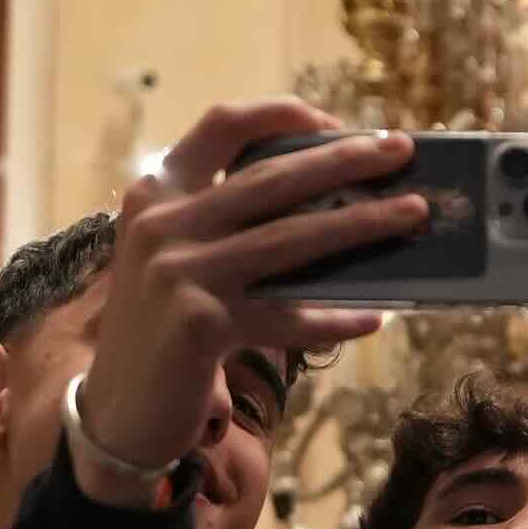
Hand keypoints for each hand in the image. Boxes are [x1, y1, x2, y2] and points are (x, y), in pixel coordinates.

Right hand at [69, 102, 423, 483]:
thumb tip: (329, 202)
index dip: (283, 114)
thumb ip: (225, 223)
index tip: (338, 123)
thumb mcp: (174, 259)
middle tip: (400, 150)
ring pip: (292, 238)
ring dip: (362, 224)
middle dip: (346, 159)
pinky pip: (289, 316)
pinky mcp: (201, 325)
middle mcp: (164, 223)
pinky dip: (335, 318)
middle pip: (273, 177)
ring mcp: (180, 273)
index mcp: (157, 192)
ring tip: (414, 213)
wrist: (113, 414)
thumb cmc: (160, 331)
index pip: (222, 126)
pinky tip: (375, 317)